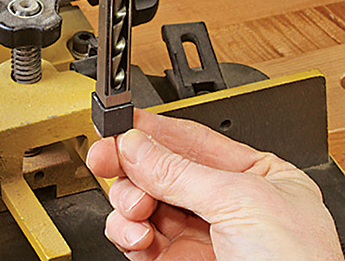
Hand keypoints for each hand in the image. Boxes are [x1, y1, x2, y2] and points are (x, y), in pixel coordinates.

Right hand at [87, 111, 342, 259]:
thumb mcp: (239, 202)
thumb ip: (180, 172)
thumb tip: (135, 144)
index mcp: (254, 177)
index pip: (191, 141)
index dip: (153, 129)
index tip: (120, 122)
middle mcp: (223, 204)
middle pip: (158, 169)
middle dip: (129, 163)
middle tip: (106, 157)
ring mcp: (197, 235)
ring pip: (141, 202)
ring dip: (128, 200)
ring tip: (136, 207)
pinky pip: (136, 237)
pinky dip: (126, 232)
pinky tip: (136, 235)